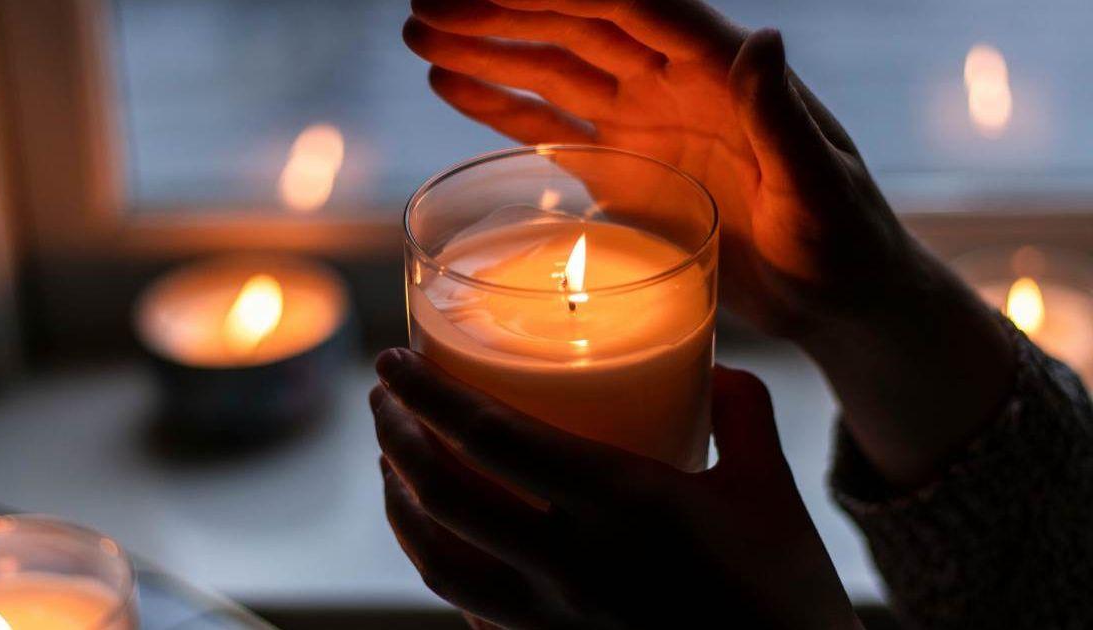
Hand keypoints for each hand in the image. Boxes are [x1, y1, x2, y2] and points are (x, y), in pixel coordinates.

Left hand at [370, 349, 859, 629]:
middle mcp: (570, 562)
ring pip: (437, 561)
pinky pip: (470, 612)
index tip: (392, 359)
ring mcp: (552, 620)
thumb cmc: (788, 599)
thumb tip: (715, 368)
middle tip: (382, 401)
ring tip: (390, 468)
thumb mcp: (772, 490)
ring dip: (398, 506)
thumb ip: (742, 413)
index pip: (490, 435)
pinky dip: (439, 569)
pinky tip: (439, 546)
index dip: (427, 393)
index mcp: (621, 502)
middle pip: (443, 493)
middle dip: (395, 437)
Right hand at [405, 0, 909, 337]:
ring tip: (420, 35)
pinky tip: (452, 86)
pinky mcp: (625, 170)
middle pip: (574, 28)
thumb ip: (782, 116)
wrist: (834, 297)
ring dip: (486, 51)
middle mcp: (673, 83)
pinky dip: (501, 107)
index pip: (631, 6)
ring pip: (551, 72)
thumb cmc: (846, 241)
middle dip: (499, 13)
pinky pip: (551, 129)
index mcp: (720, 70)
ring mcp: (643, 124)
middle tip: (424, 5)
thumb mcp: (819, 185)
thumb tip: (762, 38)